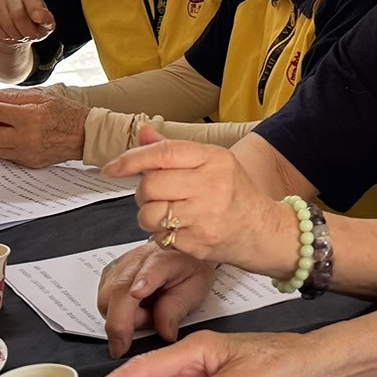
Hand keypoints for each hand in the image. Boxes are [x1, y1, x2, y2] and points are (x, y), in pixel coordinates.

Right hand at [0, 0, 54, 42]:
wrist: (18, 34)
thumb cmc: (33, 26)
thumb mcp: (46, 25)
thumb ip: (46, 20)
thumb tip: (40, 16)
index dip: (35, 10)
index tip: (38, 20)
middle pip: (18, 14)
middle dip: (25, 31)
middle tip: (28, 35)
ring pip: (5, 22)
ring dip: (14, 34)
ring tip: (19, 34)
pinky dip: (1, 34)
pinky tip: (7, 33)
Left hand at [0, 89, 88, 167]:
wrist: (86, 135)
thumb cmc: (69, 115)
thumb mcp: (43, 96)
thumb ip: (15, 96)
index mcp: (30, 118)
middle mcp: (26, 138)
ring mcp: (27, 153)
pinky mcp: (30, 162)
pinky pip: (5, 156)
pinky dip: (0, 145)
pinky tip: (4, 136)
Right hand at [95, 242, 217, 358]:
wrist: (180, 256)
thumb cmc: (188, 271)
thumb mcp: (194, 291)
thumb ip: (176, 310)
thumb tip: (164, 332)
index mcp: (165, 259)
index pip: (152, 269)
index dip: (144, 281)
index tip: (137, 293)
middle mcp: (137, 260)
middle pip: (117, 294)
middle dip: (129, 323)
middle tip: (152, 322)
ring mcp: (118, 266)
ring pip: (106, 304)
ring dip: (124, 319)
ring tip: (147, 311)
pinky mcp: (108, 274)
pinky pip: (105, 304)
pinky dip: (119, 314)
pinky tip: (136, 307)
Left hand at [103, 126, 291, 273]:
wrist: (262, 230)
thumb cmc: (235, 194)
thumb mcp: (211, 163)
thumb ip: (173, 150)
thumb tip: (143, 133)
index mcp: (214, 159)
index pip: (163, 153)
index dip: (132, 159)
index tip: (113, 167)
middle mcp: (211, 185)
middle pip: (150, 185)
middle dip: (144, 192)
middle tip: (155, 195)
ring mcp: (205, 216)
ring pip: (150, 214)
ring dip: (149, 216)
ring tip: (166, 214)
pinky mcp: (199, 242)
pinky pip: (161, 237)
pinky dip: (163, 234)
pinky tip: (180, 228)